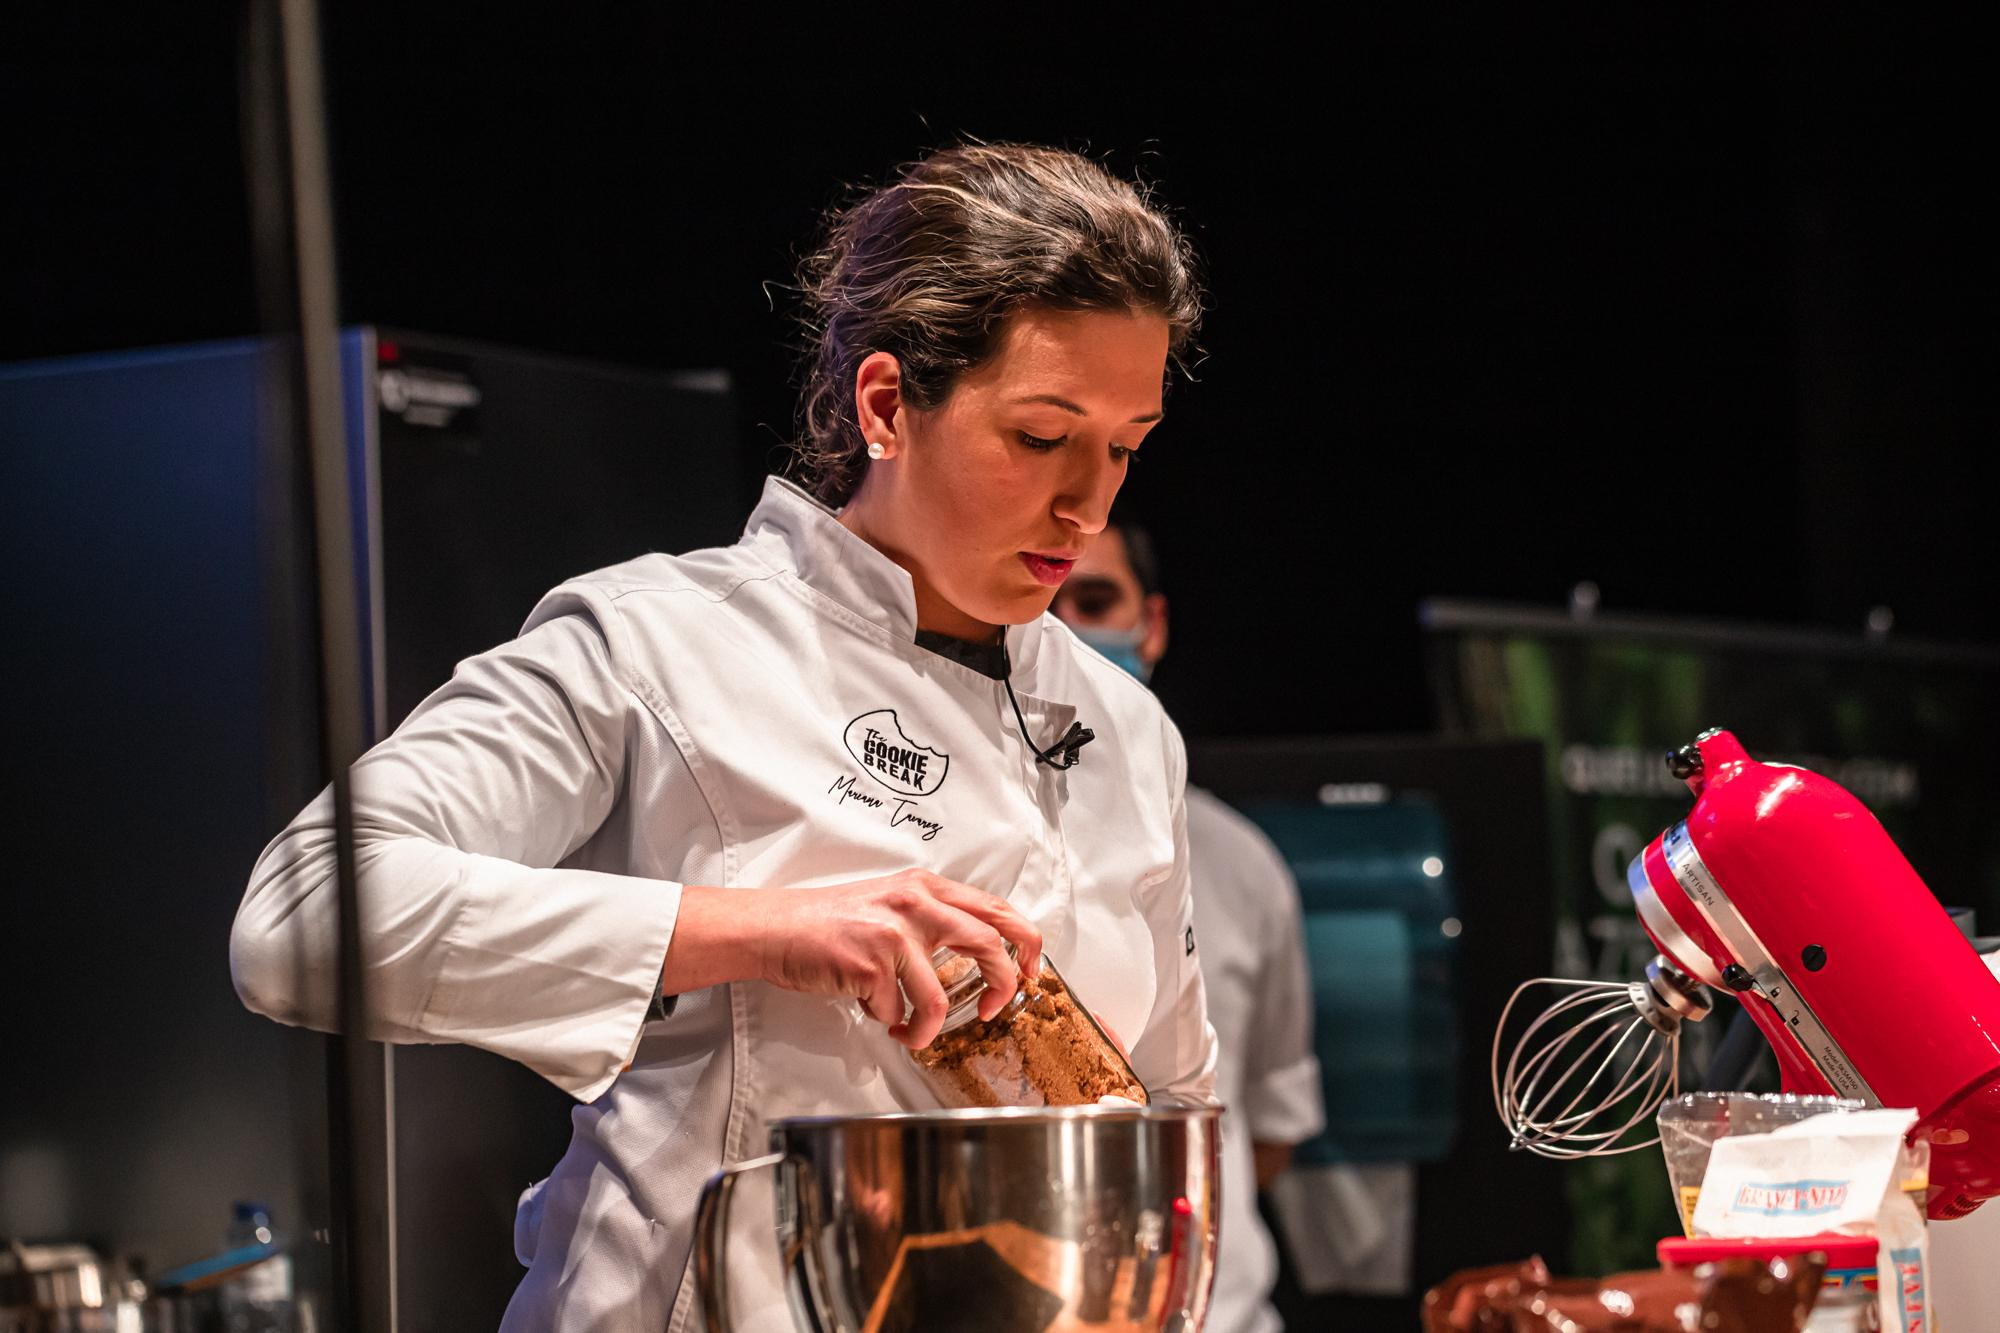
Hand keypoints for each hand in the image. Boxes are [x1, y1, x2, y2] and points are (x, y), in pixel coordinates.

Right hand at [668, 871, 1041, 1049]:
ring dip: (927, 1028)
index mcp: (926, 887)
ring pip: (940, 998)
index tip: (1027, 971)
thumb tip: (976, 953)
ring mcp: (895, 933)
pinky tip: (872, 1010)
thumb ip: (932, 920)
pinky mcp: (872, 964)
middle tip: (991, 1009)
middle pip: (991, 945)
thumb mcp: (890, 904)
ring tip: (912, 1032)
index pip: (996, 909)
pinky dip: (888, 1021)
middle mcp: (916, 903)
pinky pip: (898, 1011)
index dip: (1024, 943)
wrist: (774, 929)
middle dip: (1001, 986)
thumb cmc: (827, 922)